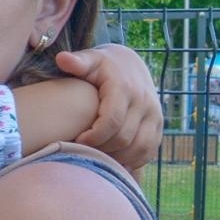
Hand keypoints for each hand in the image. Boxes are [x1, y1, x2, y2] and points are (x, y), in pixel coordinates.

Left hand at [56, 45, 164, 169]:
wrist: (129, 64)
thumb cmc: (101, 65)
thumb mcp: (89, 59)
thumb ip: (77, 61)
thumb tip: (62, 59)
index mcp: (124, 88)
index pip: (112, 121)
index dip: (94, 137)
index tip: (76, 140)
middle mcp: (144, 102)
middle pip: (124, 138)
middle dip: (102, 149)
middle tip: (82, 152)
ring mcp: (154, 115)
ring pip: (139, 148)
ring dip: (117, 158)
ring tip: (96, 157)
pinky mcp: (158, 125)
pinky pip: (149, 151)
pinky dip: (132, 161)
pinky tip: (113, 161)